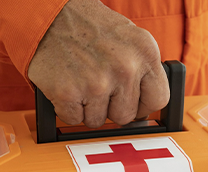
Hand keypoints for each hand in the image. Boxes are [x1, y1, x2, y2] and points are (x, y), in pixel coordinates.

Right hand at [27, 0, 168, 128]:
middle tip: (97, 86)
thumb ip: (141, 69)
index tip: (131, 103)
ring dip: (87, 108)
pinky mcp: (68, 93)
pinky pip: (73, 119)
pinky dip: (66, 107)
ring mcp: (96, 82)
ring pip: (98, 120)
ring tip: (81, 82)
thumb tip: (144, 104)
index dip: (142, 105)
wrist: (49, 15)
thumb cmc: (86, 26)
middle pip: (125, 116)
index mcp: (144, 51)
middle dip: (110, 107)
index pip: (158, 99)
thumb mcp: (127, 38)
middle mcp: (124, 67)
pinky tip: (67, 86)